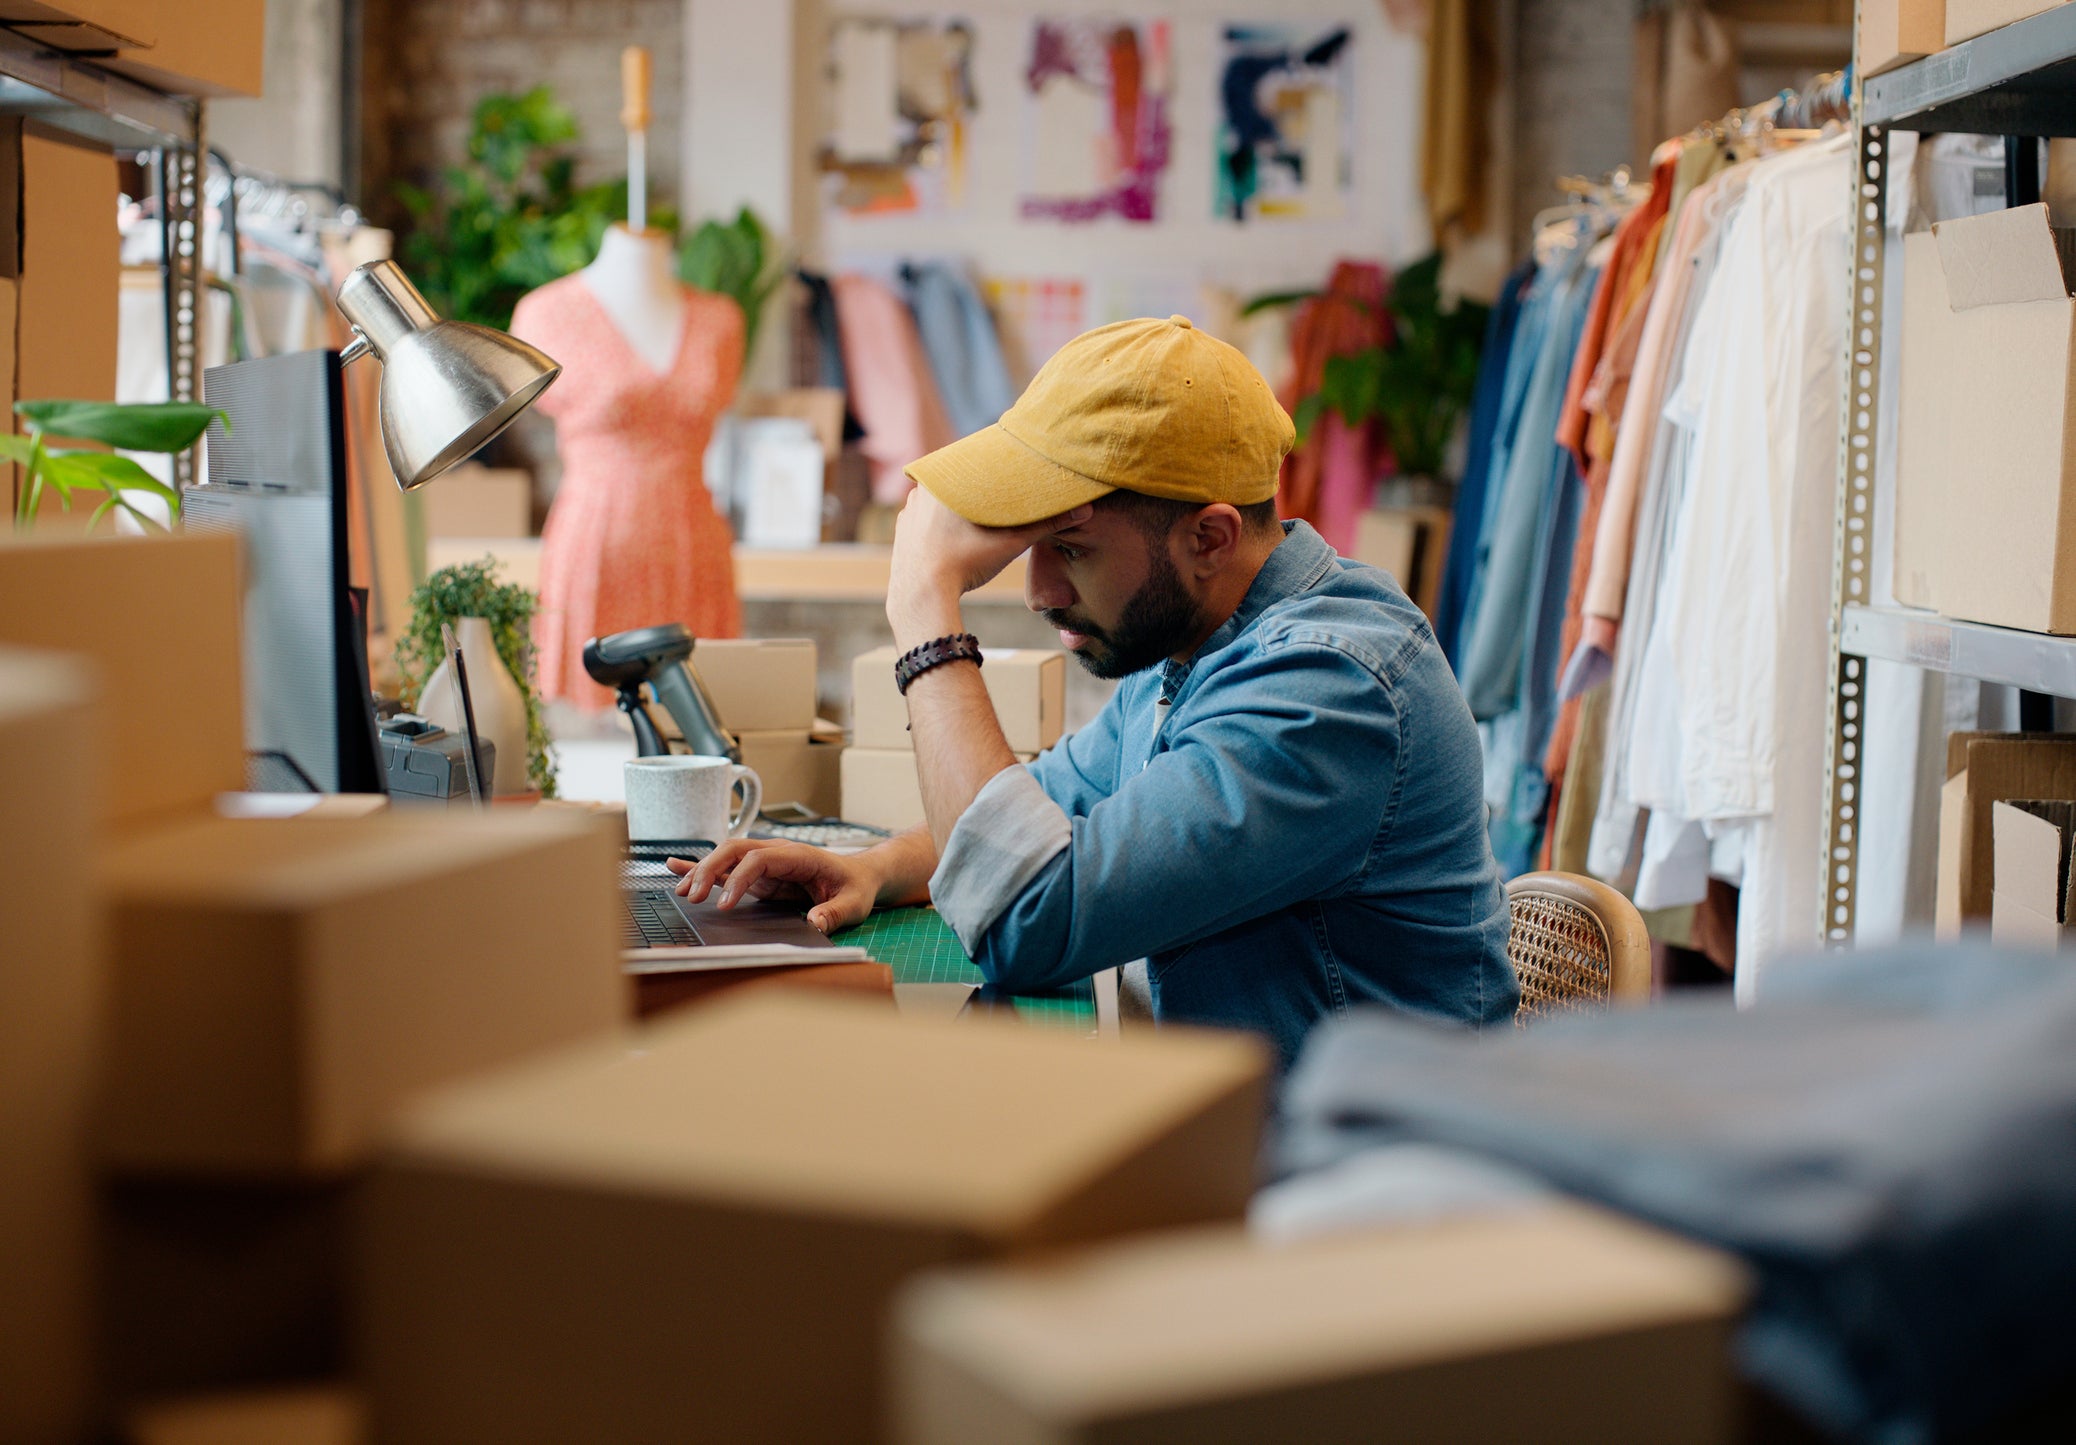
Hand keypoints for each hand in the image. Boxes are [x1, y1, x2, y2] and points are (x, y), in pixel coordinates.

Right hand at [668, 840, 877, 934]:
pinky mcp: (760, 875)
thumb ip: (835, 913)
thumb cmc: (856, 887)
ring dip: (702, 871)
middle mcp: (777, 854)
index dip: (738, 880)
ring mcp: (766, 863)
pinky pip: (728, 868)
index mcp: (798, 856)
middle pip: (734, 851)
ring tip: (681, 891)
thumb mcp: (853, 903)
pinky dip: (702, 867)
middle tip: (691, 897)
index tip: (724, 905)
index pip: (758, 859)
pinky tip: (678, 868)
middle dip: (709, 870)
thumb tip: (814, 923)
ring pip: (726, 858)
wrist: (860, 876)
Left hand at [887, 487, 1090, 644]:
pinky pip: (923, 521)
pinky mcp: (901, 533)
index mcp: (947, 479)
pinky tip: (951, 537)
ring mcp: (909, 511)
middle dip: (976, 490)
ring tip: (976, 519)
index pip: (974, 461)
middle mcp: (923, 488)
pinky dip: (937, 526)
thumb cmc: (966, 564)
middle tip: (997, 500)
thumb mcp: (1012, 542)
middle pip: (957, 481)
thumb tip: (1084, 510)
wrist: (922, 597)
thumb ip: (1046, 523)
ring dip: (955, 507)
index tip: (1010, 472)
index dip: (994, 467)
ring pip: (939, 501)